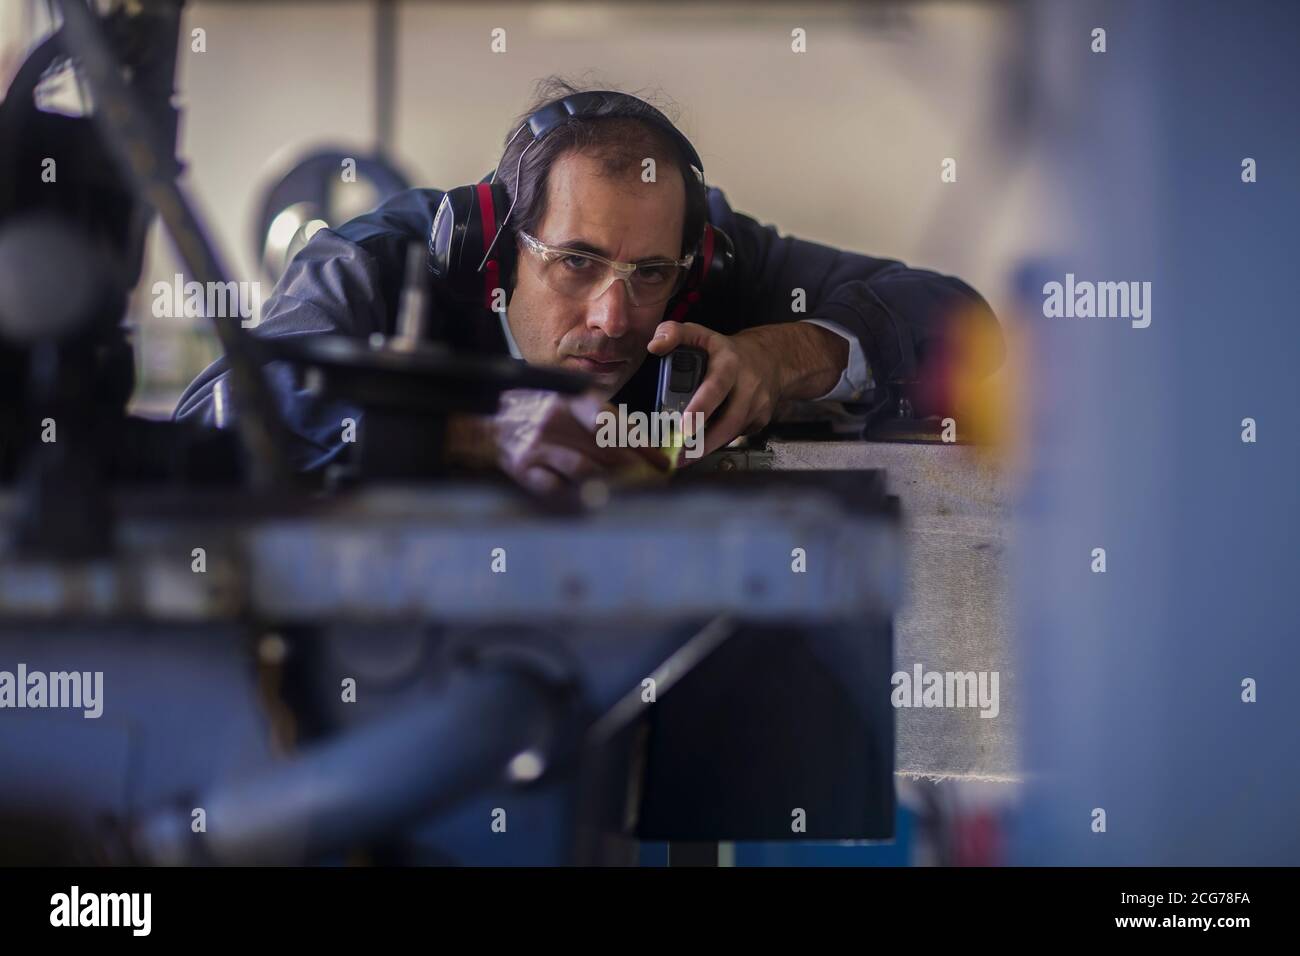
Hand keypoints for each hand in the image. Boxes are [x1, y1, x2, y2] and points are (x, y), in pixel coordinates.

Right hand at [489, 388, 668, 494]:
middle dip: (635, 470)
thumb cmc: (538, 412)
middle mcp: (555, 421)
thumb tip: (642, 444)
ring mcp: (539, 446)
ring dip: (612, 484)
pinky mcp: (525, 468)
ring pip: (585, 471)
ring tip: (629, 492)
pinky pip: (558, 488)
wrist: (491, 420)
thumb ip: (601, 420)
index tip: (662, 463)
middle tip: (654, 483)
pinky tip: (594, 500)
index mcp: (571, 401)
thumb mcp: (568, 403)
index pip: (613, 424)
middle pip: (604, 450)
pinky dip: (579, 496)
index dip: (642, 446)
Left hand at [646, 320, 850, 460]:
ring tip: (685, 458)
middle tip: (681, 456)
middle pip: (729, 420)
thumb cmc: (726, 350)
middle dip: (705, 442)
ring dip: (709, 447)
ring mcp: (758, 404)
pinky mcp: (761, 419)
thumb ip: (674, 333)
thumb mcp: (701, 333)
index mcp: (730, 363)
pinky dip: (719, 443)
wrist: (771, 359)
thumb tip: (654, 346)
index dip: (700, 408)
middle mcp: (748, 384)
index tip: (684, 427)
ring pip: (733, 432)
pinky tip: (702, 447)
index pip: (716, 386)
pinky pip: (738, 435)